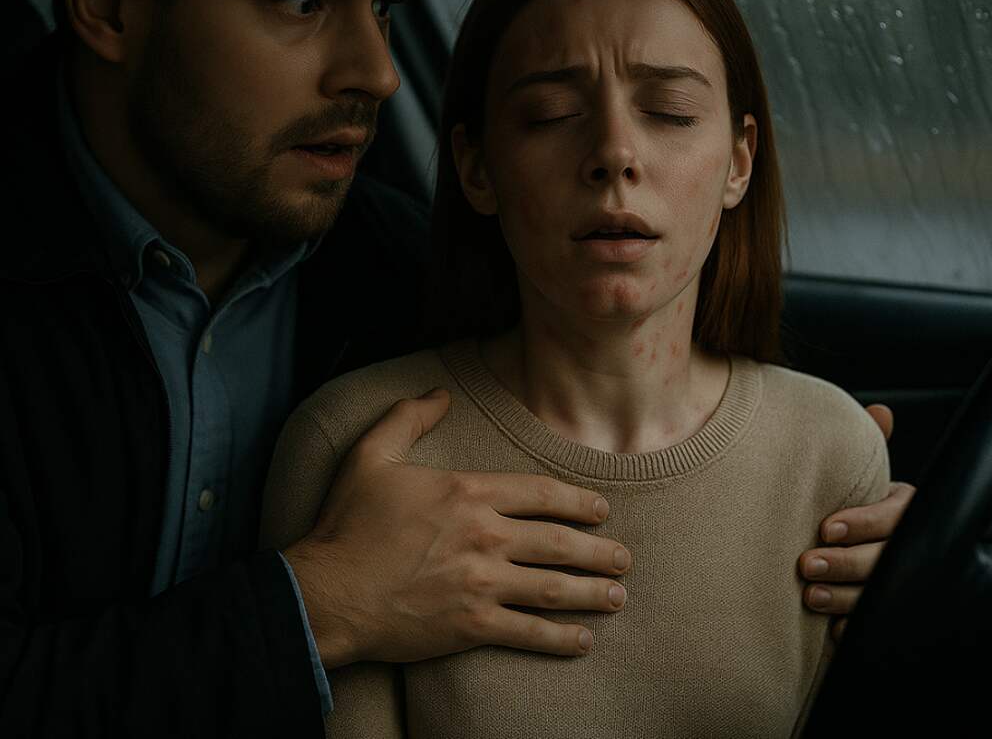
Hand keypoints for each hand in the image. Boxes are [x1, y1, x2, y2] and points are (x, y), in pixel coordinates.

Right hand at [283, 388, 631, 667]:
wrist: (326, 592)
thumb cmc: (348, 522)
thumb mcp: (372, 454)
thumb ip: (408, 417)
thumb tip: (438, 393)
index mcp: (468, 492)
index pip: (541, 493)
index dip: (578, 501)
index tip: (602, 510)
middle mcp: (485, 536)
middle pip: (559, 542)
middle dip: (599, 549)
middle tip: (624, 556)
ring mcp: (481, 583)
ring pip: (553, 587)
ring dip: (592, 591)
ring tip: (618, 594)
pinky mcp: (471, 626)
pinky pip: (528, 632)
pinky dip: (560, 638)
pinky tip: (582, 639)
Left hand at [798, 404, 914, 639]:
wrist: (838, 536)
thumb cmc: (844, 496)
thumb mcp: (856, 471)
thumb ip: (865, 444)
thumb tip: (880, 411)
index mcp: (902, 508)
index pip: (891, 517)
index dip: (861, 523)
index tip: (825, 527)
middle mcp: (904, 545)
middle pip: (884, 559)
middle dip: (845, 564)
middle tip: (807, 564)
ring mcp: (894, 579)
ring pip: (876, 594)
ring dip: (843, 598)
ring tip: (809, 596)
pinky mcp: (879, 608)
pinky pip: (870, 624)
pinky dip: (849, 627)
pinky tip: (828, 628)